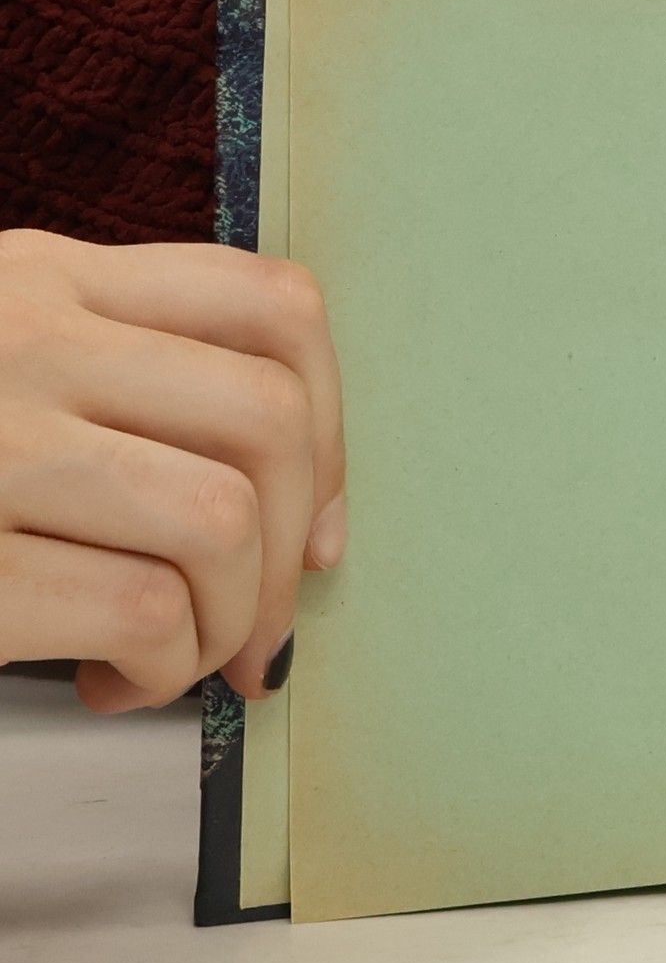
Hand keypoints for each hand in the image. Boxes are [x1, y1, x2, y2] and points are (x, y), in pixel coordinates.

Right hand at [0, 230, 346, 710]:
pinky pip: (145, 609)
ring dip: (230, 619)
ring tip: (178, 657)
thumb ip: (130, 392)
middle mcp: (14, 335)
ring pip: (220, 518)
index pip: (273, 305)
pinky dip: (164, 670)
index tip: (318, 523)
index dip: (335, 425)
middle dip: (294, 547)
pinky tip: (113, 686)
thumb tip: (313, 523)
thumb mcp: (9, 376)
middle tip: (256, 625)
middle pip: (269, 420)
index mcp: (42, 276)